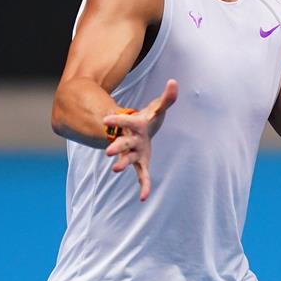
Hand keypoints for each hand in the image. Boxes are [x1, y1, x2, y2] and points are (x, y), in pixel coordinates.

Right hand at [102, 79, 177, 200]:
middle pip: (123, 144)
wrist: (140, 133)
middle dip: (116, 147)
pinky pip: (142, 175)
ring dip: (122, 164)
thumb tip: (174, 82)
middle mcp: (131, 140)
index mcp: (135, 126)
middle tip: (108, 153)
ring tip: (115, 170)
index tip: (105, 120)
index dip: (116, 120)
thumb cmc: (147, 119)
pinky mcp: (140, 163)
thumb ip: (167, 98)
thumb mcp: (158, 108)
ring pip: (127, 159)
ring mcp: (134, 153)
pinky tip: (144, 197)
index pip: (126, 122)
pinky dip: (143, 185)